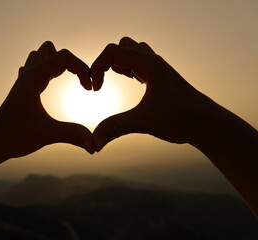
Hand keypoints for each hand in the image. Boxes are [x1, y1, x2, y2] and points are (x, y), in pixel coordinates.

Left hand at [0, 41, 94, 159]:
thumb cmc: (12, 137)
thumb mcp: (46, 135)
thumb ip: (72, 135)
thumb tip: (95, 146)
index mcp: (32, 78)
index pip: (64, 57)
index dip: (82, 68)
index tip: (90, 89)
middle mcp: (28, 75)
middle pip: (53, 50)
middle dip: (72, 63)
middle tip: (81, 84)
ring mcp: (24, 81)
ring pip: (42, 56)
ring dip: (59, 64)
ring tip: (69, 82)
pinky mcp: (24, 89)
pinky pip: (36, 68)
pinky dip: (48, 71)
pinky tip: (51, 87)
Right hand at [91, 37, 215, 150]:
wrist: (207, 124)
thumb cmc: (182, 119)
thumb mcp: (144, 122)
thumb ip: (116, 128)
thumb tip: (94, 144)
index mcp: (149, 64)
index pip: (113, 51)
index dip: (97, 67)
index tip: (95, 89)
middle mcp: (153, 62)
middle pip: (121, 47)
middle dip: (105, 63)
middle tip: (102, 84)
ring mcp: (157, 68)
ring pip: (130, 52)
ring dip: (117, 64)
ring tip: (112, 83)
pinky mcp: (160, 77)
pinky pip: (138, 63)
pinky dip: (127, 69)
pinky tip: (129, 83)